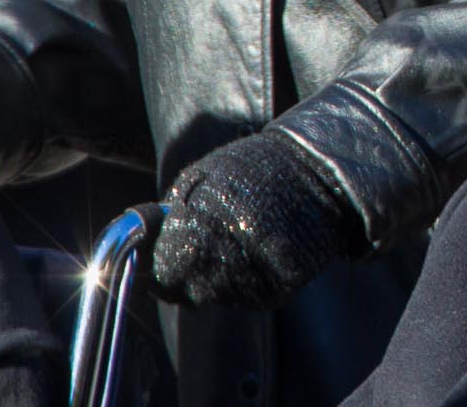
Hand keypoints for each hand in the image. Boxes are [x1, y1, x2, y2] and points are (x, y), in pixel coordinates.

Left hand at [152, 128, 364, 308]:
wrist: (320, 170)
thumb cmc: (255, 169)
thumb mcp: (201, 176)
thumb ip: (172, 216)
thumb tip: (146, 247)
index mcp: (196, 223)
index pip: (164, 271)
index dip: (167, 269)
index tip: (173, 262)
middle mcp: (222, 253)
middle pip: (191, 291)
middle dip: (195, 278)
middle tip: (215, 253)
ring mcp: (254, 272)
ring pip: (223, 297)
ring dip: (226, 280)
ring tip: (246, 245)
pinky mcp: (283, 285)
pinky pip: (255, 297)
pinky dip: (256, 283)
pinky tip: (266, 254)